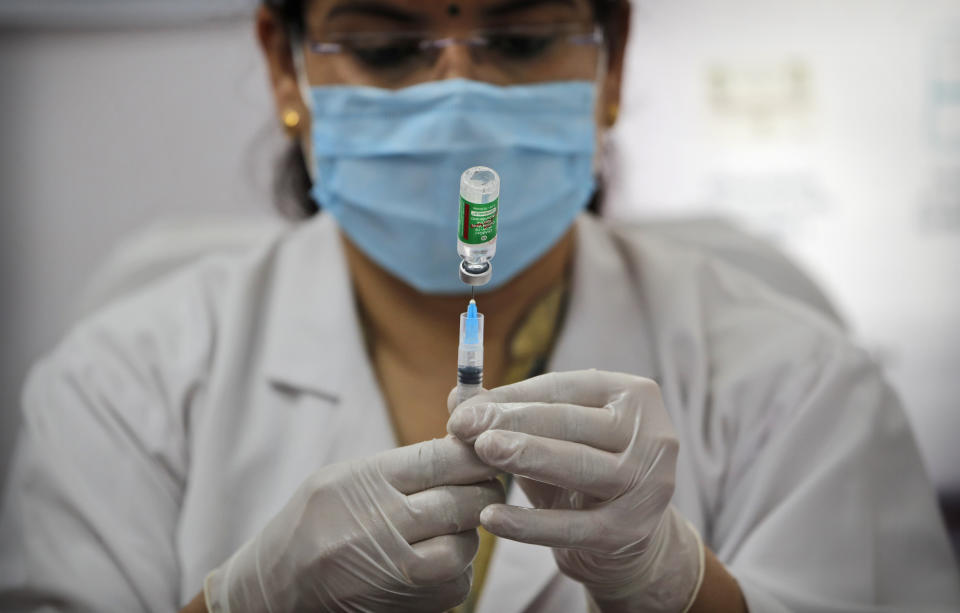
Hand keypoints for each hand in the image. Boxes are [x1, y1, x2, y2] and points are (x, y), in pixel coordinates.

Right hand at [204, 437, 503, 612]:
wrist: (277, 587)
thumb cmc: (313, 522)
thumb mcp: (345, 476)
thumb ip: (405, 462)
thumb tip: (465, 441)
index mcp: (366, 482)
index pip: (443, 459)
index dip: (476, 453)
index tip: (488, 448)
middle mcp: (381, 527)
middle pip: (463, 502)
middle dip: (484, 490)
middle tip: (485, 483)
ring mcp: (395, 571)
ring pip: (466, 545)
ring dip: (470, 531)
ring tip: (456, 521)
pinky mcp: (408, 605)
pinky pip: (457, 582)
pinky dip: (458, 567)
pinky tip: (438, 555)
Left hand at [447, 371, 703, 611]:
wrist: (627, 541)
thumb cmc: (580, 474)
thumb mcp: (554, 437)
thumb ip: (511, 414)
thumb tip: (458, 396)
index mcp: (635, 396)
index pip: (564, 388)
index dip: (511, 396)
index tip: (462, 407)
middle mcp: (652, 435)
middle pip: (571, 423)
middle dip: (511, 422)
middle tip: (463, 426)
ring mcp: (646, 485)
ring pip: (576, 466)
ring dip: (525, 457)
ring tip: (482, 452)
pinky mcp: (630, 531)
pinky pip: (570, 527)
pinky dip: (528, 523)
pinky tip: (491, 516)